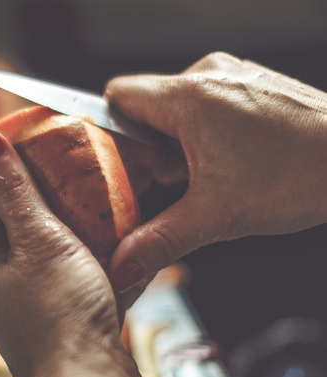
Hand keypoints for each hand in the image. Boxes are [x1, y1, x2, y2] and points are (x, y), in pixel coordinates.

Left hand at [0, 129, 152, 376]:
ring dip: (82, 218)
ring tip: (109, 189)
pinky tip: (123, 237)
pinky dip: (100, 252)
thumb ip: (14, 191)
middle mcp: (4, 280)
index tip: (37, 128)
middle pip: (26, 217)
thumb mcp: (38, 241)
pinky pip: (82, 271)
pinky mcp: (69, 314)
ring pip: (58, 243)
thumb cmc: (61, 319)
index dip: (13, 157)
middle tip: (81, 155)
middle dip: (54, 186)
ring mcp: (37, 299)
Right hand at [104, 52, 326, 304]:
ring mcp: (234, 76)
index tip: (123, 166)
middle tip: (173, 180)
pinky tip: (228, 162)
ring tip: (206, 174)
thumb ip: (159, 240)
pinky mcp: (252, 85)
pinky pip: (206, 103)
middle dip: (149, 148)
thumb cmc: (302, 175)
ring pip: (176, 107)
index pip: (116, 96)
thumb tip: (122, 265)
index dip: (110, 132)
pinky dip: (204, 133)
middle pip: (145, 107)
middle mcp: (209, 75)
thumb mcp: (217, 216)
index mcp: (189, 97)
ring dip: (178, 143)